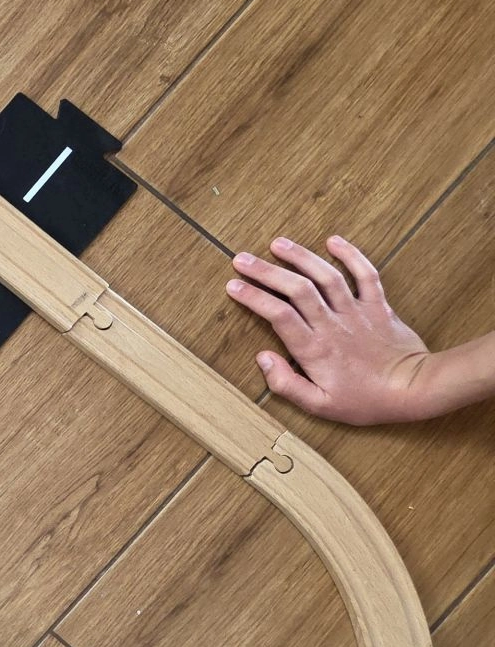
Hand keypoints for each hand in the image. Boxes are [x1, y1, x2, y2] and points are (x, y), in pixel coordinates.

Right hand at [226, 236, 431, 423]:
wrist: (414, 390)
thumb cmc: (365, 401)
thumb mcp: (319, 406)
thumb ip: (285, 384)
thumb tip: (262, 358)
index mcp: (314, 349)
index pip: (277, 315)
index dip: (253, 297)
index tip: (232, 286)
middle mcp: (332, 324)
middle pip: (296, 289)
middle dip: (266, 271)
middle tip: (241, 259)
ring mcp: (356, 312)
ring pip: (325, 276)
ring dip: (300, 257)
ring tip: (277, 243)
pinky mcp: (377, 306)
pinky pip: (366, 274)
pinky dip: (351, 255)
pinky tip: (333, 241)